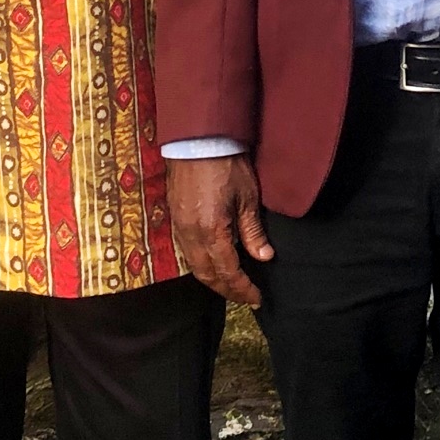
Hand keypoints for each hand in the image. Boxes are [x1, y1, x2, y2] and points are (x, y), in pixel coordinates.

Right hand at [167, 154, 272, 305]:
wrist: (197, 140)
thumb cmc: (226, 165)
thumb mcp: (247, 197)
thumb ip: (253, 231)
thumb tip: (264, 257)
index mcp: (212, 232)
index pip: (228, 272)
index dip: (243, 289)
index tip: (257, 298)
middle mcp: (191, 235)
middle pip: (207, 275)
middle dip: (227, 290)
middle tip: (245, 297)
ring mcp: (179, 227)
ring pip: (194, 265)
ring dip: (212, 279)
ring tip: (230, 285)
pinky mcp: (175, 217)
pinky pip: (186, 251)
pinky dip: (201, 264)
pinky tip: (213, 262)